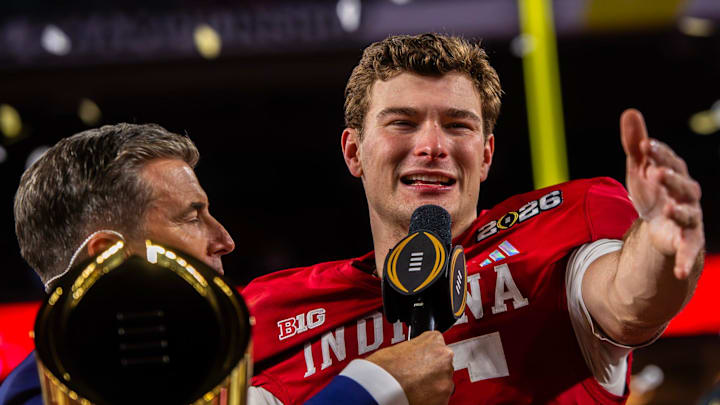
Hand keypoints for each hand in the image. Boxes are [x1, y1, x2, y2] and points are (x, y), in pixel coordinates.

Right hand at [365, 331, 453, 404]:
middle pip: (442, 364)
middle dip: (431, 370)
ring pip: (442, 382)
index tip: (419, 361)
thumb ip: (414, 349)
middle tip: (414, 375)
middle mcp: (444, 357)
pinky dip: (430, 398)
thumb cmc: (384, 367)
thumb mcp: (399, 347)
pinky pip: (440, 398)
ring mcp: (446, 379)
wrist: (380, 387)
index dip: (425, 354)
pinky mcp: (444, 398)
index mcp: (434, 339)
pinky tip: (416, 396)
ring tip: (413, 386)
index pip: (436, 344)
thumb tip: (413, 356)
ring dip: (431, 385)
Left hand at [620, 108, 704, 278]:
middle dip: (671, 178)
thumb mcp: (639, 169)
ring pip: (689, 214)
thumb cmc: (653, 192)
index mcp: (675, 175)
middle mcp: (687, 196)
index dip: (659, 152)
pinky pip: (689, 251)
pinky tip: (680, 271)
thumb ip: (635, 144)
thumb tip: (630, 112)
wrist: (661, 227)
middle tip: (655, 171)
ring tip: (667, 208)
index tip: (644, 144)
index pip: (669, 160)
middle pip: (683, 185)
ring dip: (680, 211)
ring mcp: (689, 219)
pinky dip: (686, 260)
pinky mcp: (688, 242)